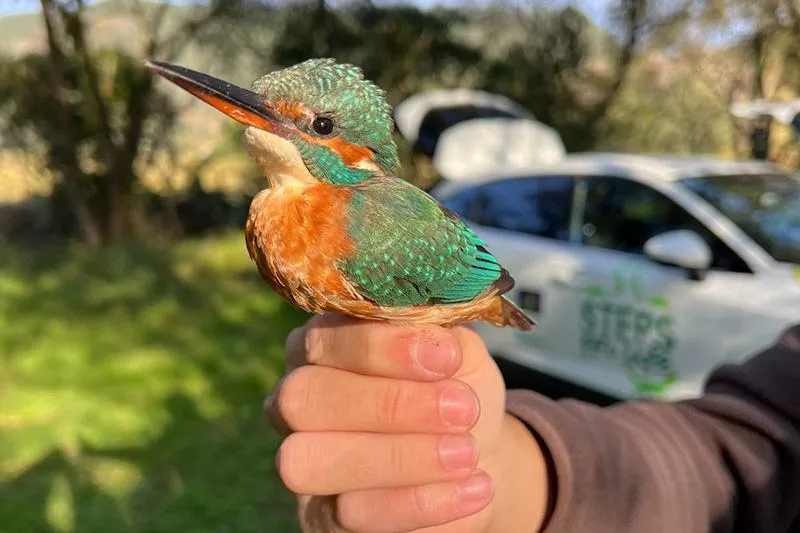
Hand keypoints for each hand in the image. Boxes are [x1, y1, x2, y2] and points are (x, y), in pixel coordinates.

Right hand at [266, 314, 548, 532]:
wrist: (476, 452)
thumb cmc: (455, 388)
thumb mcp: (457, 352)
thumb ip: (438, 332)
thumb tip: (432, 334)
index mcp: (322, 343)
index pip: (324, 336)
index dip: (381, 347)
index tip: (447, 357)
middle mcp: (296, 398)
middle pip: (302, 397)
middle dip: (386, 404)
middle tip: (461, 409)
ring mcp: (300, 459)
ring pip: (310, 461)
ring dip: (398, 458)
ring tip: (466, 452)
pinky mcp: (320, 516)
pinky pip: (353, 514)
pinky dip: (420, 502)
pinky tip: (473, 486)